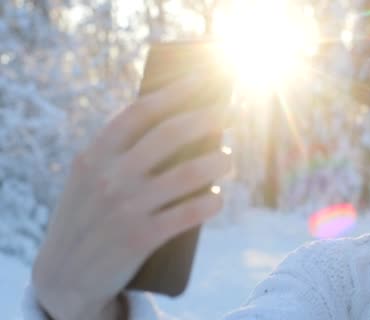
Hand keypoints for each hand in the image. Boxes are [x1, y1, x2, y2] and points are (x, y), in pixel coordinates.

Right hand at [31, 73, 231, 319]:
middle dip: (206, 118)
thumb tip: (184, 129)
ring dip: (218, 161)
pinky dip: (211, 202)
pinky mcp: (142, 237)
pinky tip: (217, 197)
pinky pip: (191, 213)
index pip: (140, 112)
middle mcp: (110, 176)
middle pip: (171, 134)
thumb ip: (122, 156)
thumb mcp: (90, 181)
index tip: (202, 79)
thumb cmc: (88, 218)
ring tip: (226, 159)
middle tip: (226, 112)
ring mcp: (126, 207)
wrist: (63, 278)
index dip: (175, 92)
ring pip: (190, 173)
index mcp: (94, 156)